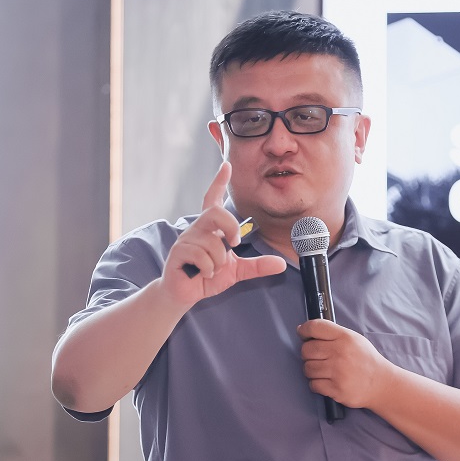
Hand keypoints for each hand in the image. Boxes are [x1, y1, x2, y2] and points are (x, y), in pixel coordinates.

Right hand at [160, 161, 285, 306]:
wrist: (184, 295)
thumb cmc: (206, 277)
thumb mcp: (236, 270)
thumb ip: (257, 265)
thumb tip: (280, 264)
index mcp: (210, 228)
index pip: (213, 199)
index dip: (219, 182)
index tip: (227, 165)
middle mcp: (197, 229)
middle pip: (215, 212)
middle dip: (230, 226)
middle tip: (235, 243)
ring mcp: (186, 240)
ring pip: (212, 243)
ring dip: (218, 262)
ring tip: (210, 270)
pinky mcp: (178, 253)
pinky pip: (202, 257)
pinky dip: (209, 270)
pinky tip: (202, 274)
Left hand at [296, 319, 392, 408]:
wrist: (381, 383)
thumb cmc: (365, 360)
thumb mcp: (354, 339)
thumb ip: (332, 333)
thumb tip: (304, 330)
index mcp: (345, 337)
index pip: (315, 327)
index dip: (304, 330)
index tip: (302, 334)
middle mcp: (340, 353)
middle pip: (306, 349)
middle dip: (307, 353)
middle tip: (316, 356)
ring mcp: (338, 372)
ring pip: (307, 368)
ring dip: (311, 370)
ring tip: (323, 370)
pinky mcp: (336, 389)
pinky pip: (313, 384)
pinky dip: (316, 384)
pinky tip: (326, 381)